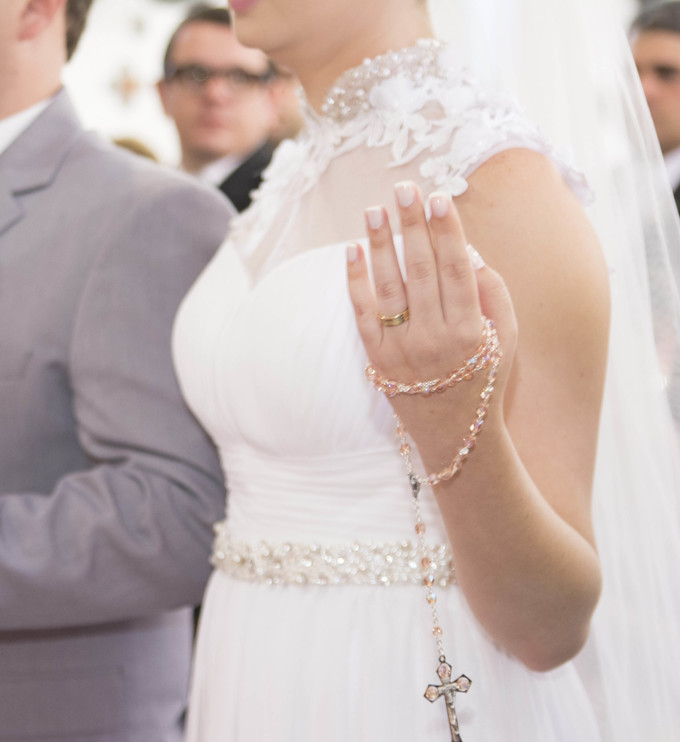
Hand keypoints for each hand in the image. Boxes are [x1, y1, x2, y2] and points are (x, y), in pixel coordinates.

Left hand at [346, 184, 517, 463]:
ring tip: (373, 210)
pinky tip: (352, 250)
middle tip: (402, 188)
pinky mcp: (378, 359)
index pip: (457, 269)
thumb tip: (469, 249)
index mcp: (470, 330)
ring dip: (380, 244)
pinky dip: (355, 281)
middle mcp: (435, 338)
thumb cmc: (485, 379)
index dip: (446, 232)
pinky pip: (363, 314)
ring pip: (388, 286)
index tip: (437, 198)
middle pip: (420, 270)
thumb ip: (494, 293)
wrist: (456, 437)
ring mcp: (403, 350)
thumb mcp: (505, 339)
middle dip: (411, 226)